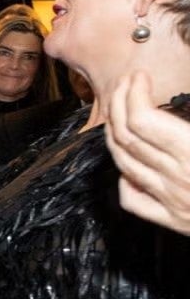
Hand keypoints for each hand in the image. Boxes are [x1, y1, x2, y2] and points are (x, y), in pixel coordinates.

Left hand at [107, 71, 189, 234]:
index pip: (143, 120)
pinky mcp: (173, 220)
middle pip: (127, 137)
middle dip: (119, 105)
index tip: (140, 78)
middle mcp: (178, 177)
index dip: (134, 94)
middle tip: (125, 87)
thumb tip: (188, 101)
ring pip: (124, 164)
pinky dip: (124, 179)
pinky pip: (133, 200)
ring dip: (115, 135)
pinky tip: (130, 164)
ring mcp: (172, 200)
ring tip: (121, 114)